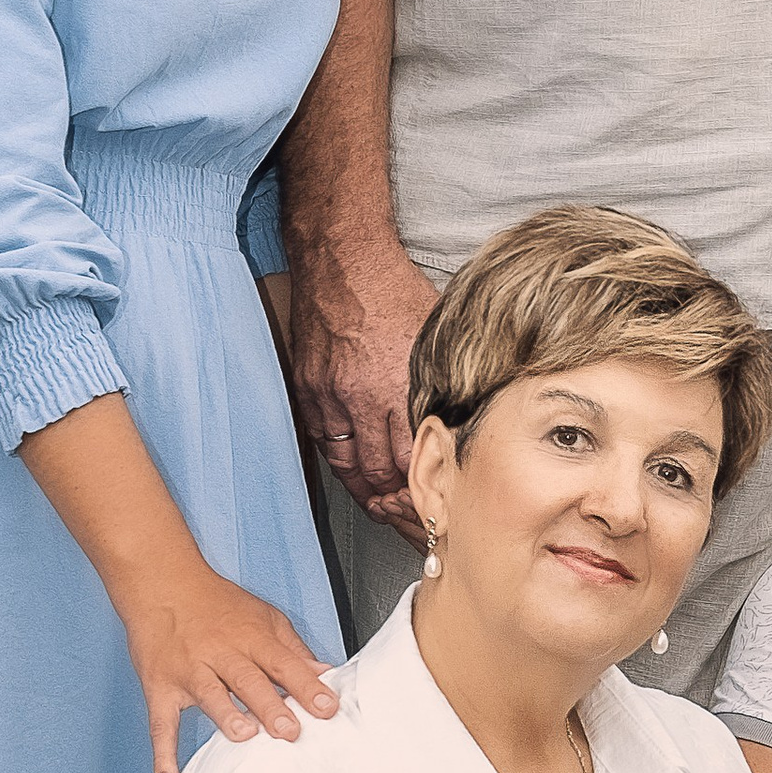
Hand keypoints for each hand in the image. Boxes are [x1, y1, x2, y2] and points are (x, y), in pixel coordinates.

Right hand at [119, 559, 340, 772]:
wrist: (161, 584)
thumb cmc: (217, 605)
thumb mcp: (263, 617)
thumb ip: (293, 650)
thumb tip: (325, 674)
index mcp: (252, 637)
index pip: (284, 663)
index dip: (307, 686)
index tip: (328, 708)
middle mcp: (221, 653)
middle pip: (249, 681)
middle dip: (270, 706)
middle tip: (291, 731)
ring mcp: (189, 670)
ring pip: (210, 695)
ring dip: (226, 716)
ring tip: (244, 736)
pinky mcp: (160, 688)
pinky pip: (161, 724)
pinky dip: (163, 753)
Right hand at [286, 236, 438, 515]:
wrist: (343, 258)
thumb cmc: (394, 287)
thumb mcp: (435, 332)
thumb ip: (445, 376)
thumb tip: (462, 410)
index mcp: (400, 383)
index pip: (414, 454)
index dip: (424, 481)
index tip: (436, 495)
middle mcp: (364, 395)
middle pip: (380, 468)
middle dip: (395, 497)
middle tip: (407, 514)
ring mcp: (331, 393)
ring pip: (348, 460)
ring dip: (364, 486)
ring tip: (378, 502)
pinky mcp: (309, 385)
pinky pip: (324, 438)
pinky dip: (339, 458)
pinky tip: (351, 468)